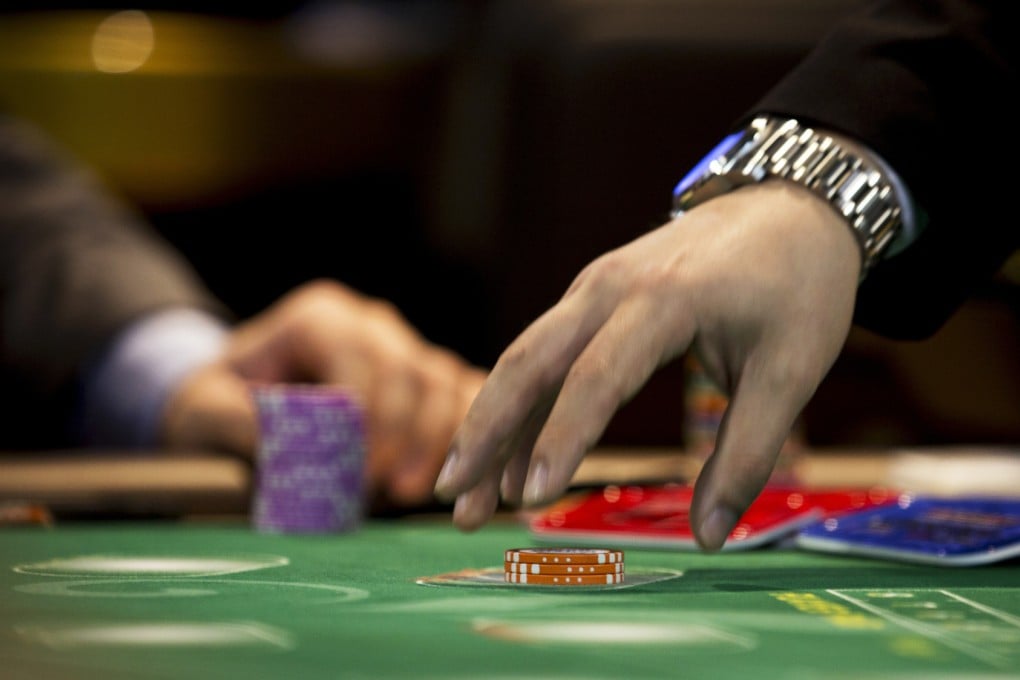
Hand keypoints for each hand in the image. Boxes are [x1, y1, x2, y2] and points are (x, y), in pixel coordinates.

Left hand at [161, 279, 484, 507]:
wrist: (240, 399)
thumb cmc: (223, 400)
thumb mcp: (206, 407)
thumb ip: (236, 419)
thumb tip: (284, 443)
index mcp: (321, 319)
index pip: (363, 357)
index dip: (372, 413)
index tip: (363, 470)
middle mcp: (371, 326)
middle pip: (413, 369)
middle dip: (409, 433)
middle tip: (395, 491)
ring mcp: (405, 350)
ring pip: (445, 383)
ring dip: (441, 440)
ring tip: (417, 493)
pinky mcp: (426, 382)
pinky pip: (463, 399)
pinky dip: (466, 437)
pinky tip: (458, 477)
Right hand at [433, 181, 860, 549]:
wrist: (791, 206)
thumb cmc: (798, 287)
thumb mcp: (790, 370)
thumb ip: (747, 454)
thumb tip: (708, 538)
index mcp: (664, 299)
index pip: (597, 376)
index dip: (561, 440)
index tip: (531, 499)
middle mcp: (610, 286)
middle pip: (529, 361)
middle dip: (485, 432)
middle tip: (453, 500)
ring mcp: (593, 287)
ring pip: (525, 359)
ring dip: (490, 425)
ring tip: (467, 498)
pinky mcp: (592, 297)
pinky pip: (544, 354)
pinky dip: (522, 407)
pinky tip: (510, 458)